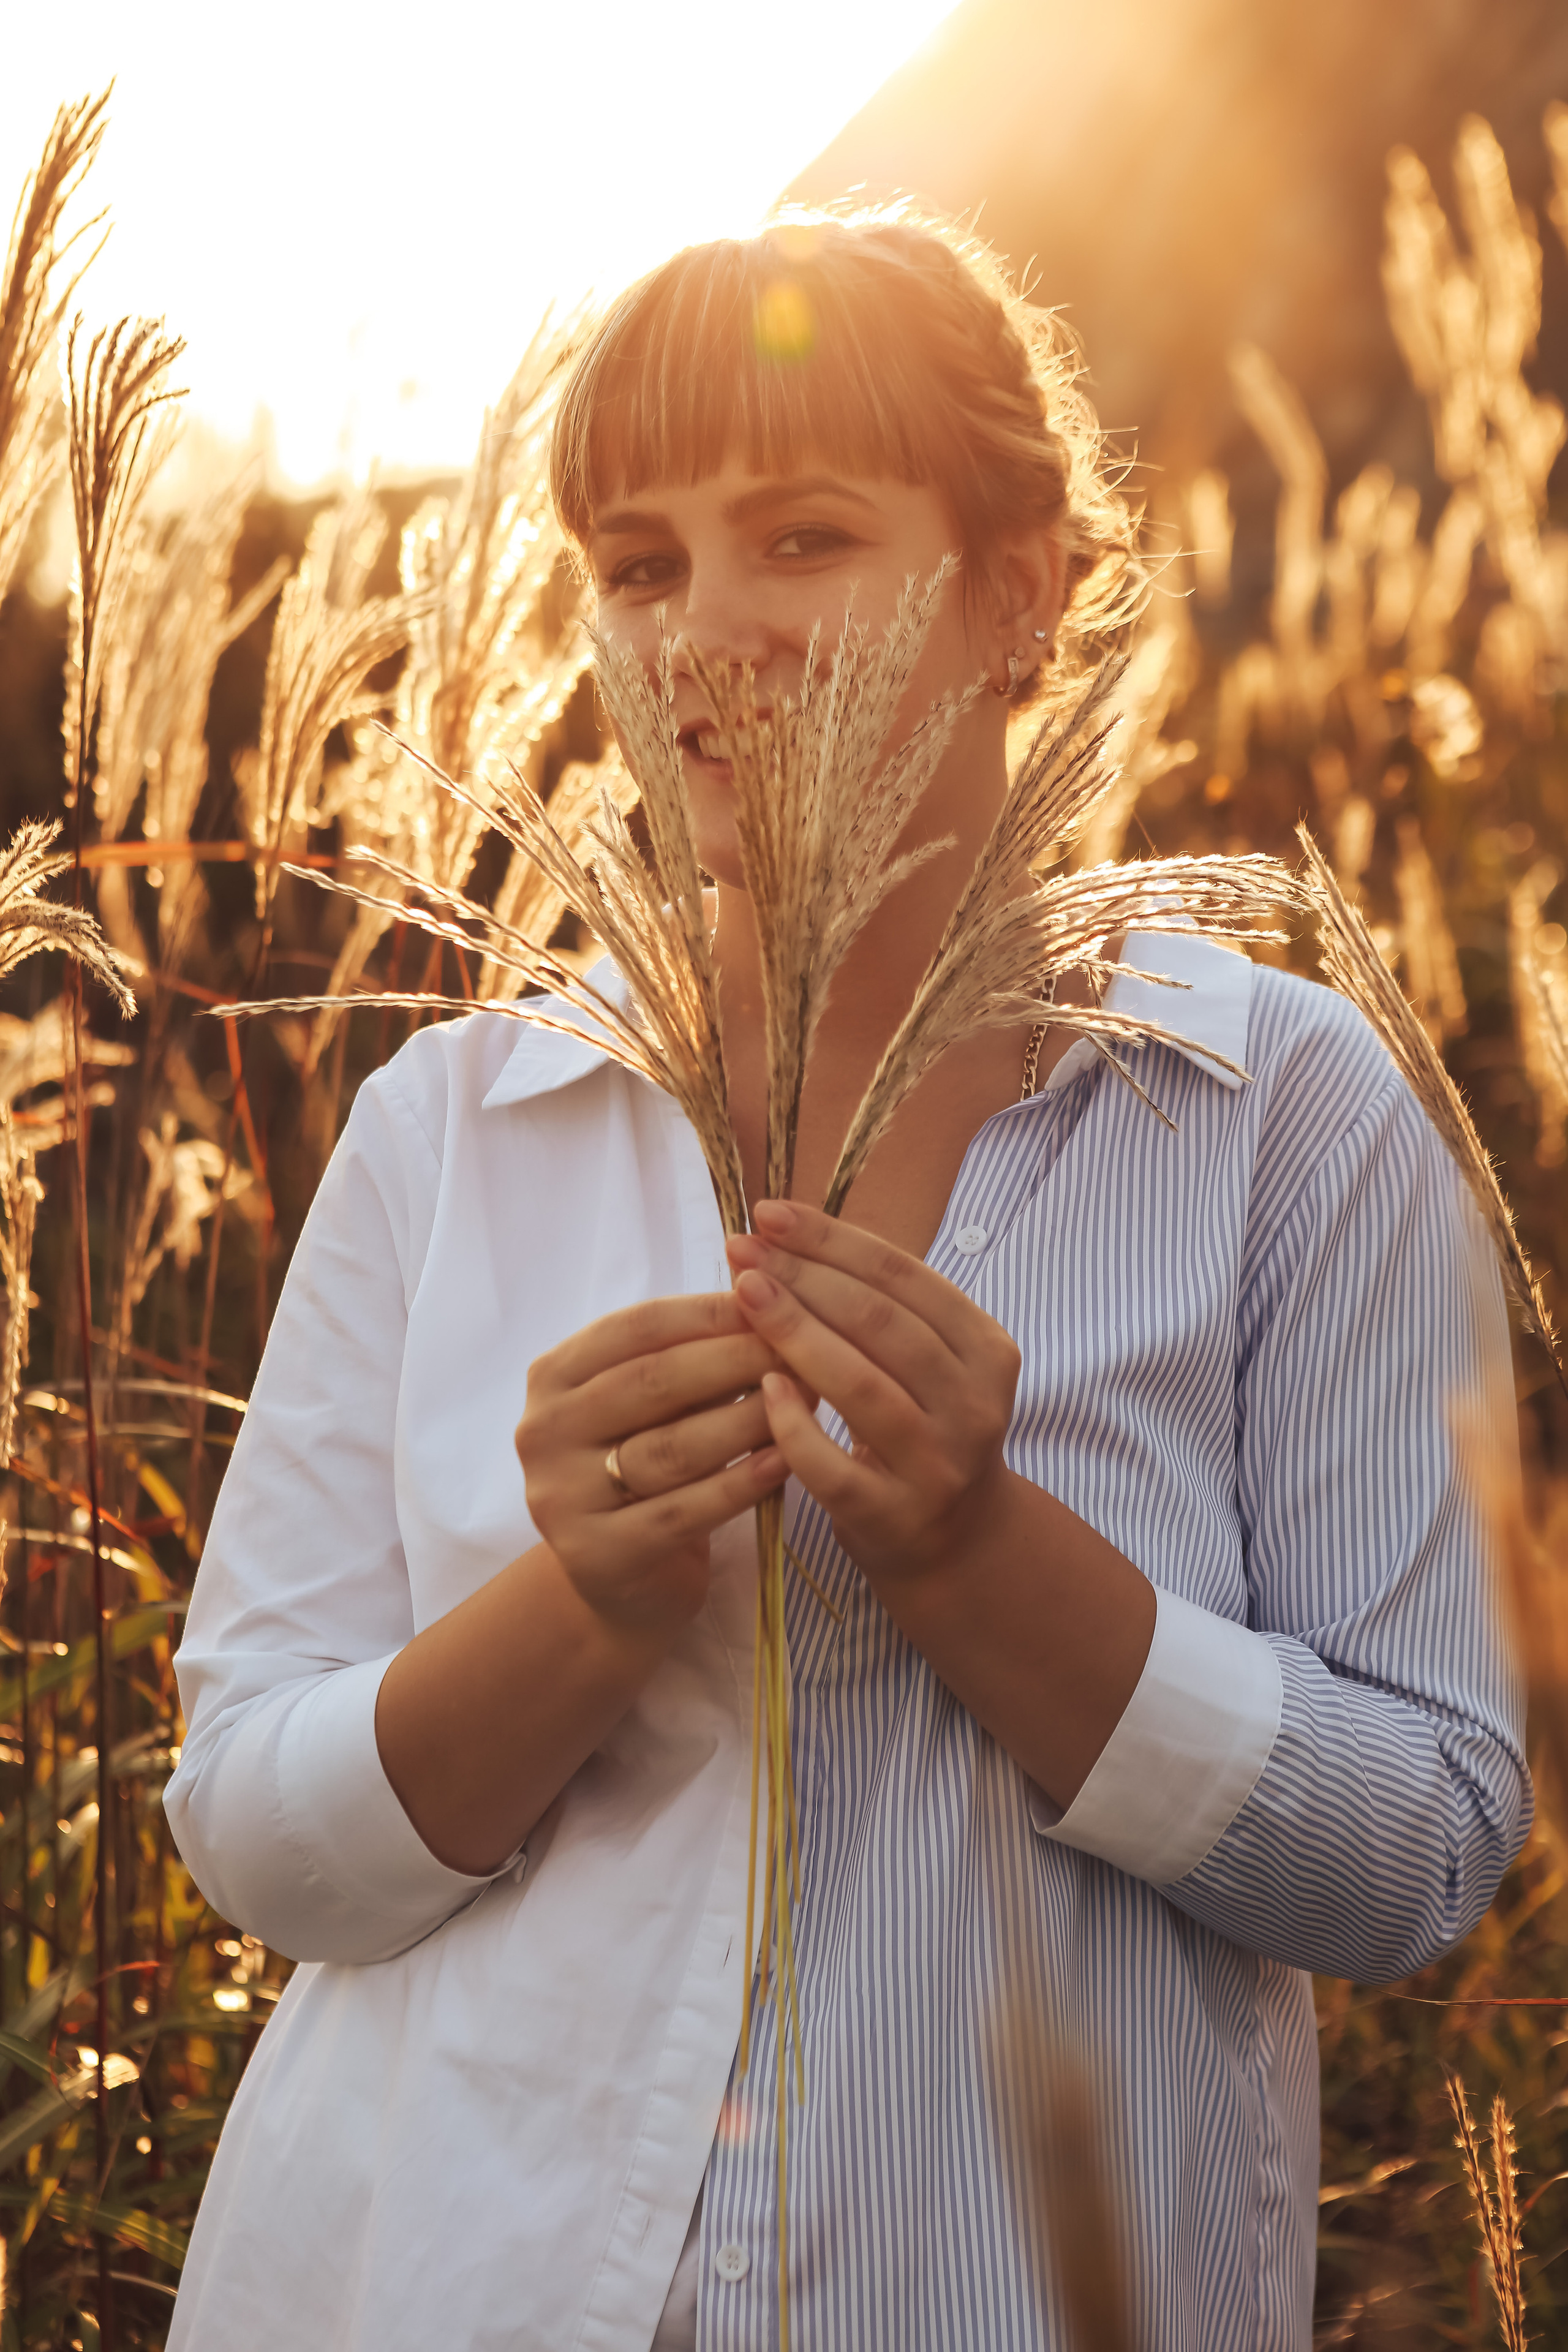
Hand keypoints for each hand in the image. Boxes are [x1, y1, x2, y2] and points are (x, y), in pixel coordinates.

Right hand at [515, 1293, 786, 1639]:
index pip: (638, 1327)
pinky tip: (786, 1462)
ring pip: (670, 1447)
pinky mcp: (598, 1554)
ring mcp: (563, 1497)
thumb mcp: (652, 1406)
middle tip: (802, 1349)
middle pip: (653, 1381)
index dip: (711, 1311)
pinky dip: (740, 1483)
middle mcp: (544, 1432)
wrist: (621, 1583)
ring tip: (809, 1400)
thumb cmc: (646, 1471)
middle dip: (737, 1359)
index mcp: (553, 1378)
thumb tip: (769, 1304)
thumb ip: (689, 1359)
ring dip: (749, 1418)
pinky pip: (682, 1511)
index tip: (778, 1299)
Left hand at [726, 1200, 1022, 1587]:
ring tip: (743, 1293)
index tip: (769, 1213)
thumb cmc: (921, 1427)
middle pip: (881, 1324)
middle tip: (741, 1248)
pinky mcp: (893, 1515)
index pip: (904, 1277)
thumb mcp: (926, 1362)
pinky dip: (795, 1423)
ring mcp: (938, 1464)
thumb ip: (875, 1307)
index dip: (832, 1240)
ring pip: (863, 1386)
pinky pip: (834, 1465)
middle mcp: (974, 1405)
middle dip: (804, 1276)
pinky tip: (762, 1386)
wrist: (955, 1541)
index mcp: (986, 1350)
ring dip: (795, 1332)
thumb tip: (780, 1237)